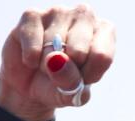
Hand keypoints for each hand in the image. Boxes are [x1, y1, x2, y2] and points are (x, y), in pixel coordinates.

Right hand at [0, 5, 116, 120]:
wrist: (30, 86)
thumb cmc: (61, 86)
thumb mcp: (73, 95)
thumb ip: (72, 84)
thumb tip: (57, 60)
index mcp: (104, 32)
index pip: (102, 57)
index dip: (88, 75)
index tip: (82, 79)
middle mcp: (84, 16)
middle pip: (79, 51)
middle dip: (67, 70)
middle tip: (62, 71)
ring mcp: (58, 11)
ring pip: (53, 47)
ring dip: (46, 66)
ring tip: (46, 64)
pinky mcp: (32, 15)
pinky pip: (33, 42)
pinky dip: (31, 59)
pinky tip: (32, 59)